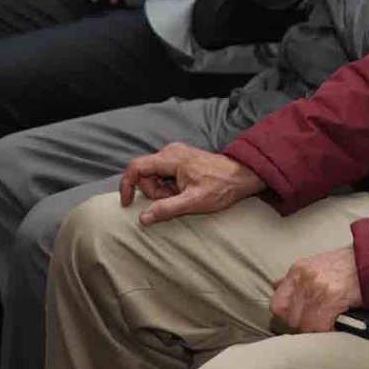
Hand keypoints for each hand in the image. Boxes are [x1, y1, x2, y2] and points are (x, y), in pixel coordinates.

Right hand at [118, 143, 264, 225]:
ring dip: (162, 190)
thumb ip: (167, 209)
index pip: (136, 167)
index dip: (127, 185)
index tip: (127, 203)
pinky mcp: (181, 159)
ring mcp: (176, 154)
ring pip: (154, 175)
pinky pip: (164, 173)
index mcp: (171, 158)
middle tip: (174, 199)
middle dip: (153, 191)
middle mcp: (171, 151)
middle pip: (145, 173)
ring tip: (183, 195)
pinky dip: (169, 186)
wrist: (242, 176)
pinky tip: (185, 191)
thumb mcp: (194, 202)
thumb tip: (143, 218)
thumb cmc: (221, 187)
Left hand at [270, 246, 362, 331]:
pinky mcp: (331, 301)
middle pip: (292, 318)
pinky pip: (321, 327)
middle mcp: (304, 279)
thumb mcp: (317, 263)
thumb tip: (276, 285)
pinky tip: (338, 322)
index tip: (298, 316)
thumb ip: (297, 277)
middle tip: (319, 319)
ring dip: (318, 327)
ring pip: (306, 325)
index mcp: (298, 270)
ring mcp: (317, 291)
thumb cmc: (348, 263)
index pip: (277, 303)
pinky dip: (329, 328)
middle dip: (305, 322)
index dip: (287, 315)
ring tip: (330, 321)